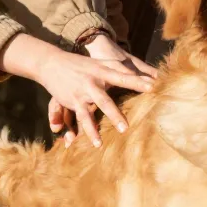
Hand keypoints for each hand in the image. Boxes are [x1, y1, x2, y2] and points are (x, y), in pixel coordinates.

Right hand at [0, 33, 153, 146]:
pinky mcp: (72, 102)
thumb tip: (144, 73)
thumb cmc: (82, 63)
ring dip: (96, 128)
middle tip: (129, 125)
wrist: (51, 62)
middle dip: (116, 113)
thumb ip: (120, 67)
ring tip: (107, 140)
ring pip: (90, 113)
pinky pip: (80, 119)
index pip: (123, 77)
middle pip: (105, 100)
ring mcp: (81, 94)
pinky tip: (96, 143)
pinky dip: (86, 132)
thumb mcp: (100, 62)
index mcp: (102, 72)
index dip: (138, 82)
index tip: (154, 86)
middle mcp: (92, 83)